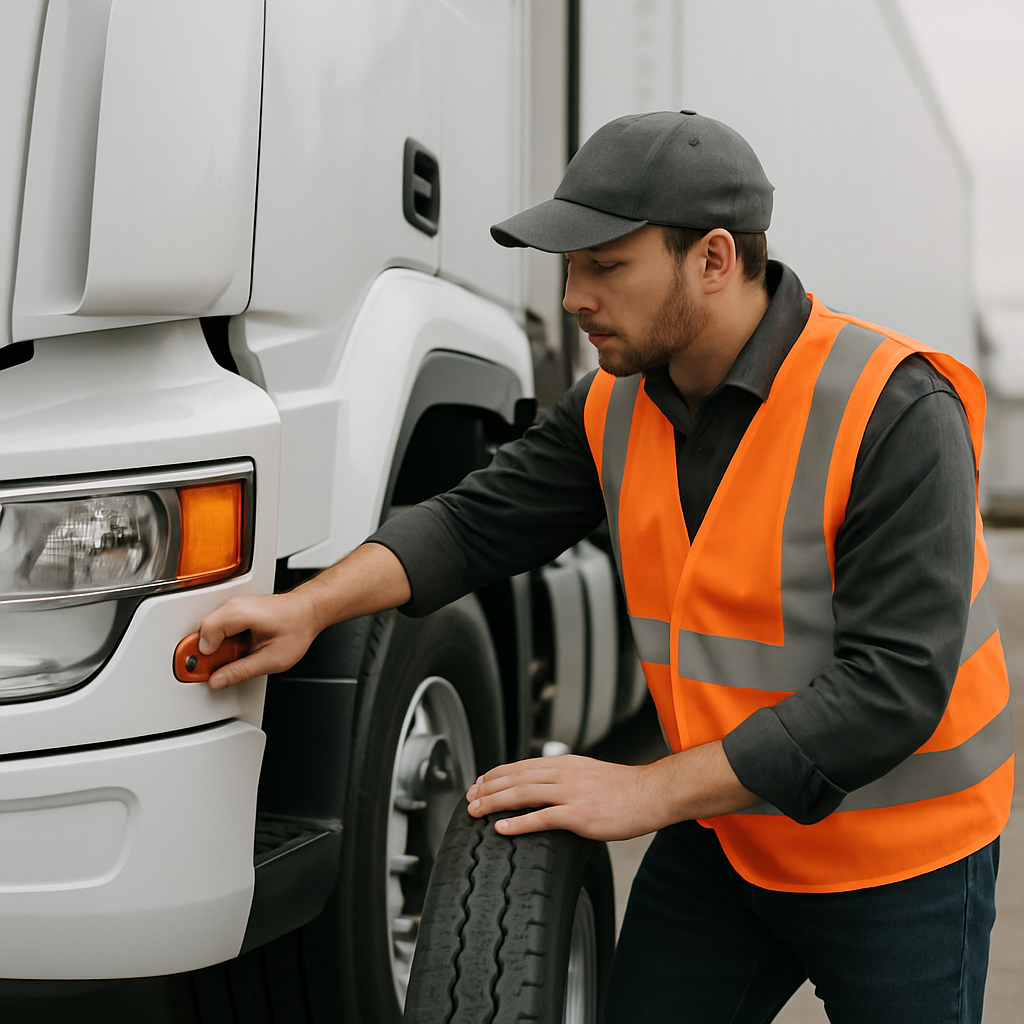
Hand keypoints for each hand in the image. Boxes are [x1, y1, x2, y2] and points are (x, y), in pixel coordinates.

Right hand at [198, 590, 318, 688]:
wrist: (307, 612)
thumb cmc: (296, 628)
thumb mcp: (272, 659)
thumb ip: (241, 671)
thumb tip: (217, 680)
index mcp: (241, 614)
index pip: (206, 633)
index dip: (203, 655)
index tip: (206, 671)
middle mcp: (234, 605)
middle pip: (203, 632)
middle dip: (209, 653)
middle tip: (223, 667)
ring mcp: (233, 606)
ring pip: (209, 630)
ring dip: (217, 647)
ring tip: (236, 656)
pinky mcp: (235, 610)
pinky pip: (218, 627)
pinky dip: (223, 641)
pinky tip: (239, 648)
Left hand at [465, 754, 673, 840]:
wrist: (651, 795)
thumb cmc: (623, 790)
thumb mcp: (588, 774)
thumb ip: (564, 778)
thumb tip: (544, 786)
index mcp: (564, 763)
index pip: (521, 765)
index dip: (496, 774)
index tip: (479, 783)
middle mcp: (563, 773)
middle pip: (515, 777)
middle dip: (487, 787)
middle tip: (468, 799)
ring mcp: (571, 793)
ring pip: (522, 794)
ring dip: (494, 802)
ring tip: (475, 811)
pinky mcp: (579, 815)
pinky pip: (542, 817)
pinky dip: (517, 823)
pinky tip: (500, 828)